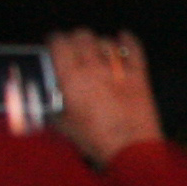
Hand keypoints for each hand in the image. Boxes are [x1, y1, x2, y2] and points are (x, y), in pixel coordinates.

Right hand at [44, 32, 162, 167]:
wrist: (130, 149)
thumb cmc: (93, 140)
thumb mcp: (63, 124)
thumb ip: (52, 105)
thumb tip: (47, 96)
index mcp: (71, 78)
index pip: (59, 43)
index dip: (54, 40)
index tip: (53, 44)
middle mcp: (94, 68)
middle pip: (82, 36)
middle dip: (75, 38)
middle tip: (73, 47)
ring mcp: (119, 70)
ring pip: (106, 41)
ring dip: (98, 43)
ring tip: (95, 51)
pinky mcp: (140, 75)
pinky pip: (134, 49)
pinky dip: (128, 40)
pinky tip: (123, 37)